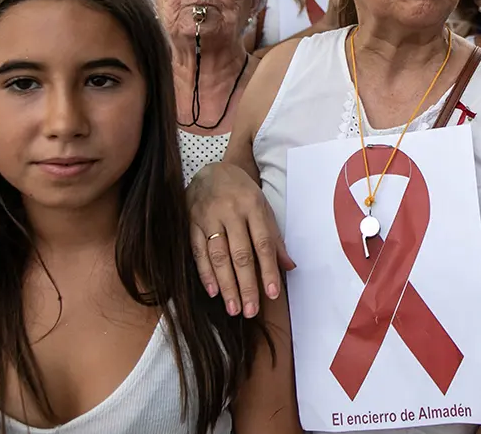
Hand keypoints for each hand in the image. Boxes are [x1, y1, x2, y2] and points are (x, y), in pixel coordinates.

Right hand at [187, 162, 294, 317]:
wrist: (211, 170)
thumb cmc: (242, 192)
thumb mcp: (263, 208)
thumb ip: (274, 238)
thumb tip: (289, 266)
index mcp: (253, 206)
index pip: (263, 244)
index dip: (268, 270)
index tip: (273, 293)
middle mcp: (231, 212)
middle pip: (240, 254)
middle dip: (246, 285)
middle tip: (250, 310)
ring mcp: (208, 217)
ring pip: (218, 256)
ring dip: (226, 285)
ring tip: (234, 308)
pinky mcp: (191, 223)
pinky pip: (198, 251)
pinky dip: (205, 273)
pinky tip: (213, 291)